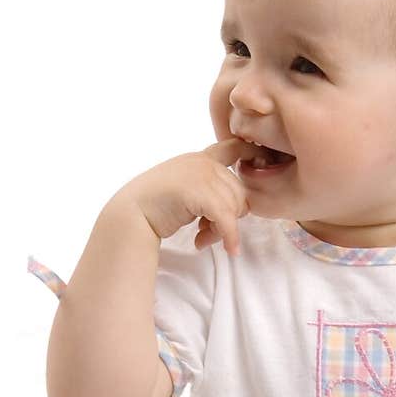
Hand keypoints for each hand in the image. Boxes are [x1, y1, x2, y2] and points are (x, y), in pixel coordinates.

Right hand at [105, 138, 258, 252]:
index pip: (234, 147)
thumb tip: (239, 210)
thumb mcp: (186, 192)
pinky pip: (228, 219)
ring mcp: (201, 174)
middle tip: (208, 232)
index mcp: (199, 158)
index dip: (252, 153)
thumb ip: (209, 192)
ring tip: (203, 237)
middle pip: (240, 192)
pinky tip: (229, 249)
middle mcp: (203, 162)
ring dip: (223, 229)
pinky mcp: (200, 192)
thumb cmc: (156, 208)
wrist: (131, 215)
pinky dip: (230, 237)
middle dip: (230, 217)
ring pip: (235, 207)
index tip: (264, 162)